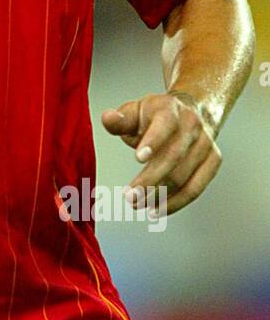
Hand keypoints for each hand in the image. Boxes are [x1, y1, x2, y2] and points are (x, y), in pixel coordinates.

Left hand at [101, 92, 220, 218]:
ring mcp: (206, 143)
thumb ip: (120, 120)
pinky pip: (195, 188)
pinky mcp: (213, 161)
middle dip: (150, 179)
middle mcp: (192, 124)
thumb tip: (107, 119)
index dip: (153, 141)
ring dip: (160, 195)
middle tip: (129, 197)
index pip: (165, 124)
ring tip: (137, 204)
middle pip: (174, 156)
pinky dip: (176, 202)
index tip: (138, 158)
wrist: (191, 111)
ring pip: (184, 176)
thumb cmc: (154, 116)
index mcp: (170, 108)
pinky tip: (157, 210)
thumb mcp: (134, 111)